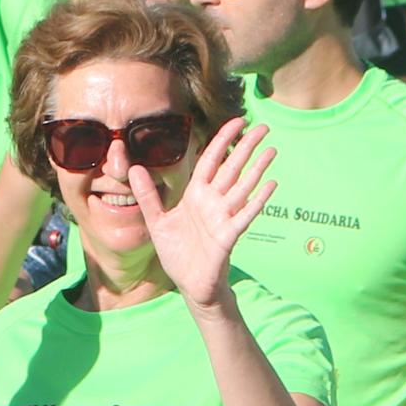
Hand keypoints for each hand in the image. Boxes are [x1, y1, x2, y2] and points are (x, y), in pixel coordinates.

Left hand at [133, 116, 277, 312]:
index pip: (211, 160)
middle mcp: (213, 201)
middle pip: (232, 168)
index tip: (237, 121)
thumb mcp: (157, 222)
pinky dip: (258, 200)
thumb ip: (148, 196)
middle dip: (246, 147)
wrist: (188, 284)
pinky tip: (271, 184)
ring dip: (257, 168)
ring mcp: (223, 217)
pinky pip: (245, 214)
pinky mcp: (229, 236)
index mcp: (196, 194)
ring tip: (271, 149)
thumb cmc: (177, 253)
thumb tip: (134, 168)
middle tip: (263, 126)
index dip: (223, 140)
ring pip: (243, 187)